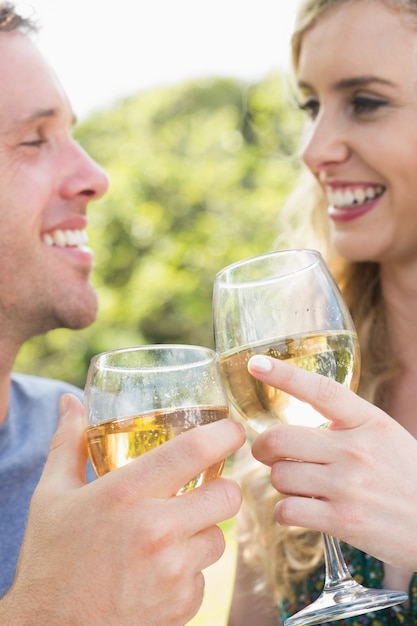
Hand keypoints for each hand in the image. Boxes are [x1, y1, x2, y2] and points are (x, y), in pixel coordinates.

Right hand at [1, 394, 244, 625]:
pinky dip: (191, 570)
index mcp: (125, 494)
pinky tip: (160, 571)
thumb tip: (70, 402)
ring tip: (171, 534)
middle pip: (227, 495)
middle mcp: (156, 529)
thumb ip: (68, 443)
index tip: (233, 430)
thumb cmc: (50, 560)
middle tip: (205, 488)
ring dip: (203, 531)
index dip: (225, 434)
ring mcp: (173, 571)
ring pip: (220, 536)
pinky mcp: (182, 604)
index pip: (195, 450)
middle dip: (222, 488)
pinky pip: (206, 575)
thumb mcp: (52, 495)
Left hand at [248, 355, 416, 570]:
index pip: (321, 390)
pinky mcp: (343, 521)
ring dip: (280, 483)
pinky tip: (300, 511)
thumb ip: (347, 425)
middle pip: (280, 438)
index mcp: (368, 422)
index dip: (284, 375)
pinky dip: (285, 512)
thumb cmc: (407, 477)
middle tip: (268, 455)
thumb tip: (302, 423)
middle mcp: (356, 450)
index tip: (255, 364)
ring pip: (279, 476)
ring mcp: (348, 486)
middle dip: (264, 448)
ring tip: (299, 488)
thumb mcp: (385, 436)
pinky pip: (287, 510)